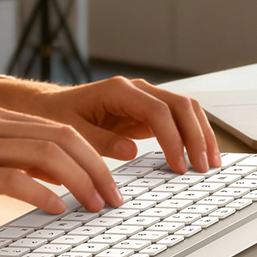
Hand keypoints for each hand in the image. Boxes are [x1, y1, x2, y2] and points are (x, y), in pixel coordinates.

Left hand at [0, 76, 221, 173]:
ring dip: (201, 134)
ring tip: (210, 163)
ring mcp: (145, 100)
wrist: (47, 107)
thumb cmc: (56, 117)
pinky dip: (191, 136)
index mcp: (119, 90)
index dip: (173, 139)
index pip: (158, 111)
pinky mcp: (146, 113)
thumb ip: (100, 141)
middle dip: (197, 136)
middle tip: (203, 167)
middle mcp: (137, 90)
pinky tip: (198, 156)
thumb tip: (131, 151)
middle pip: (181, 105)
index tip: (179, 165)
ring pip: (185, 110)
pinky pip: (177, 121)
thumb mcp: (71, 132)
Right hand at [0, 107, 123, 223]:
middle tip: (115, 199)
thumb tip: (54, 183)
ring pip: (46, 154)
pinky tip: (55, 210)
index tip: (113, 183)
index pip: (61, 130)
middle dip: (98, 169)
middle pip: (63, 139)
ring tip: (94, 207)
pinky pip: (13, 177)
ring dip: (79, 182)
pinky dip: (42, 193)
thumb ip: (9, 162)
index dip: (95, 155)